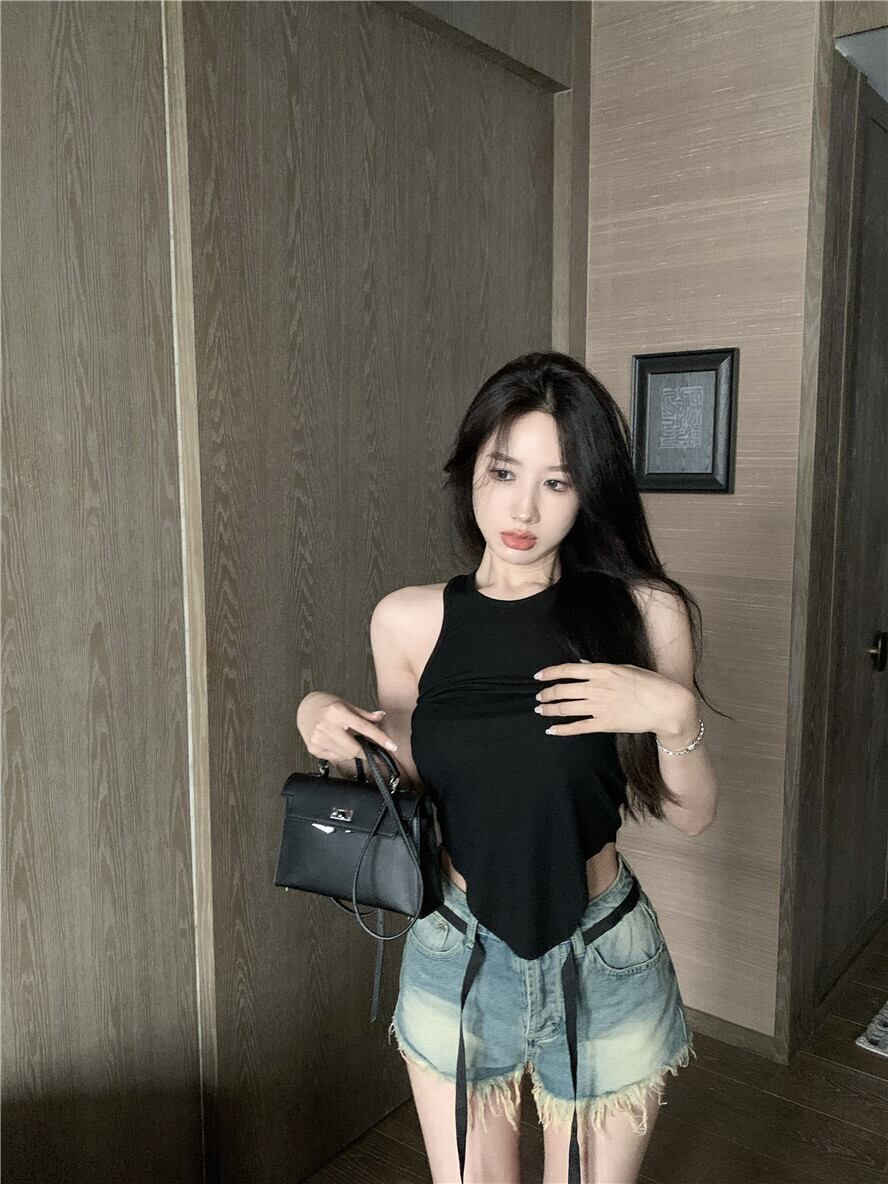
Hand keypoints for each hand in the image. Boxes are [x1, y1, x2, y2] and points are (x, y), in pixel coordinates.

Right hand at [297, 691, 397, 760]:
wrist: (304, 708)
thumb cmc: (325, 704)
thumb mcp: (346, 704)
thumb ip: (364, 714)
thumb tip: (381, 716)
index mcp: (337, 712)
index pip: (364, 728)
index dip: (380, 739)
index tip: (392, 746)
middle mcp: (327, 726)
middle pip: (354, 748)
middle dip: (363, 750)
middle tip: (363, 744)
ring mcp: (318, 739)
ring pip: (345, 756)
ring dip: (351, 751)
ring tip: (344, 739)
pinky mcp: (314, 749)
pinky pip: (335, 759)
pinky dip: (340, 754)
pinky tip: (336, 743)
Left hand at [533, 660, 692, 737]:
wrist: (667, 705)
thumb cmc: (650, 683)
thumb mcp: (625, 668)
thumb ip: (600, 667)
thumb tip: (582, 663)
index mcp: (603, 670)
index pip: (568, 670)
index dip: (550, 673)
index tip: (538, 676)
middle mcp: (597, 687)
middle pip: (562, 690)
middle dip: (546, 693)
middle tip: (538, 697)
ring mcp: (600, 706)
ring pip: (566, 708)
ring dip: (549, 710)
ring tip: (540, 711)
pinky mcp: (605, 724)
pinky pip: (578, 727)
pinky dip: (562, 729)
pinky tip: (551, 730)